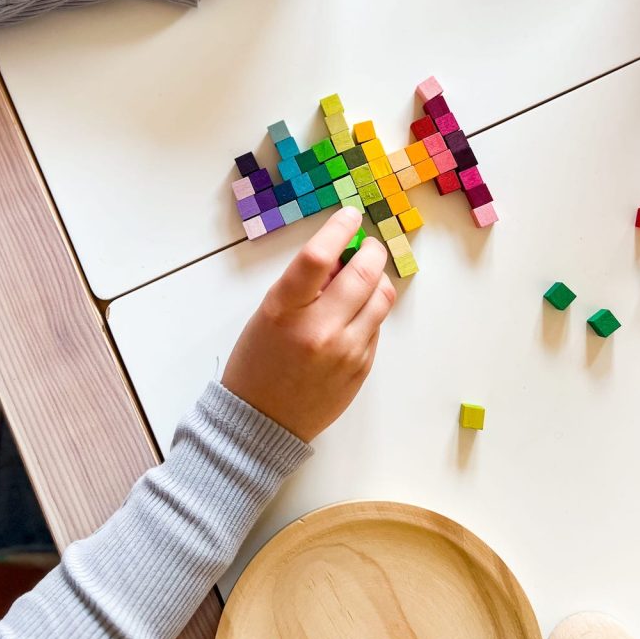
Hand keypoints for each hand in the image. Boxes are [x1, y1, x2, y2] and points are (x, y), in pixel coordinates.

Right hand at [222, 207, 395, 441]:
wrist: (261, 423)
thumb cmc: (258, 362)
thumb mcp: (269, 313)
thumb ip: (305, 285)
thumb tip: (340, 257)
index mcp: (286, 310)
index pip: (318, 256)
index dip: (339, 228)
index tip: (349, 215)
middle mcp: (320, 329)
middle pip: (363, 272)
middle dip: (370, 250)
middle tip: (367, 245)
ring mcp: (346, 350)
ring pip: (381, 297)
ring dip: (377, 279)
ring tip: (364, 278)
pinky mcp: (362, 367)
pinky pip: (377, 325)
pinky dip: (370, 311)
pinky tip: (353, 315)